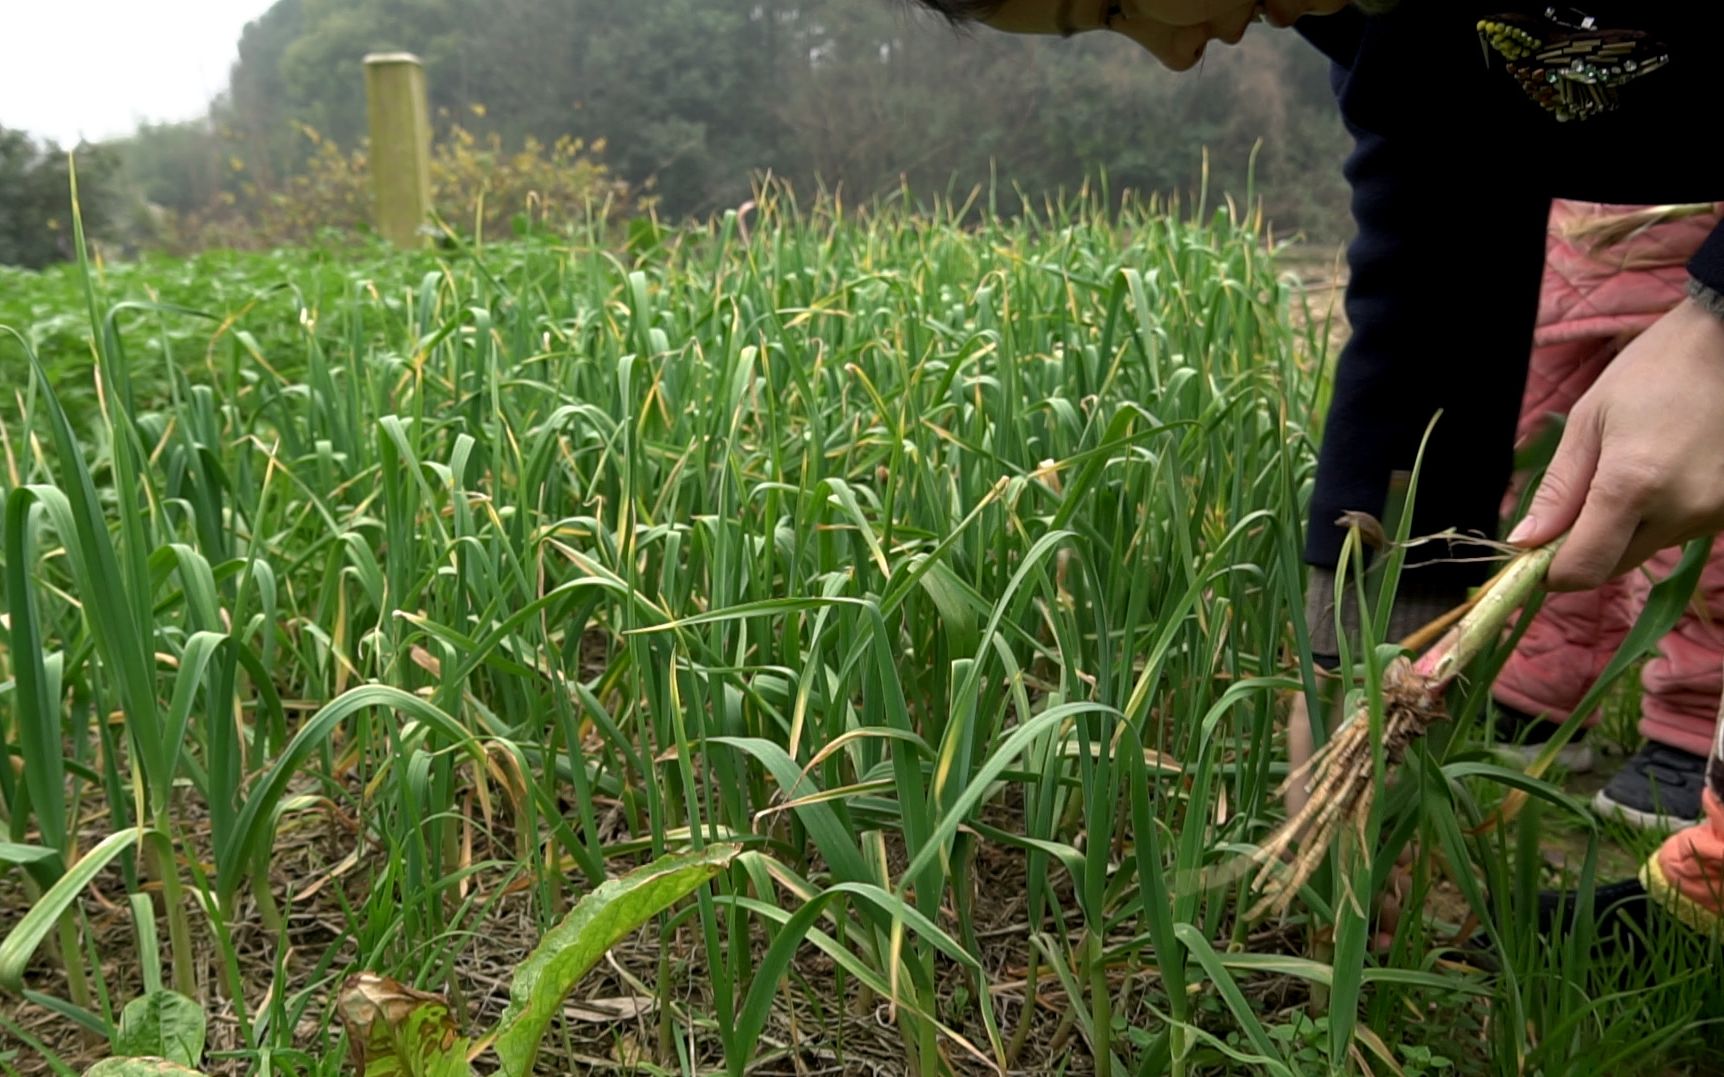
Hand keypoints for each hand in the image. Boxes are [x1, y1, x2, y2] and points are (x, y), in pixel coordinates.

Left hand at [1510, 297, 1723, 589]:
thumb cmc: (1652, 371)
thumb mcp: (1590, 421)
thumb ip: (1559, 489)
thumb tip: (1526, 541)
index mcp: (1634, 485)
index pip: (1584, 567)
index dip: (1550, 573)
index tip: (1532, 559)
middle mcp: (1681, 511)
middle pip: (1614, 566)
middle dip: (1582, 551)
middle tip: (1567, 513)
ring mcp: (1714, 514)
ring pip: (1647, 549)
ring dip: (1623, 530)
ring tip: (1627, 470)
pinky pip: (1679, 532)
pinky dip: (1658, 516)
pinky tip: (1660, 471)